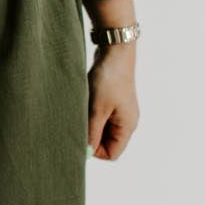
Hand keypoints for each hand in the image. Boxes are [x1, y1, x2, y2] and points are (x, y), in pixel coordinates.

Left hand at [86, 44, 139, 160]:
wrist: (113, 51)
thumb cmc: (108, 79)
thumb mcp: (97, 109)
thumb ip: (92, 132)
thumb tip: (85, 152)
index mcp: (127, 126)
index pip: (112, 153)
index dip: (95, 151)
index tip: (80, 138)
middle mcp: (125, 121)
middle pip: (106, 142)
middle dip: (90, 137)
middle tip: (76, 124)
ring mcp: (119, 111)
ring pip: (100, 129)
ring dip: (89, 124)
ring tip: (81, 111)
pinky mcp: (111, 102)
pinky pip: (99, 116)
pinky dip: (89, 114)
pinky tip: (83, 104)